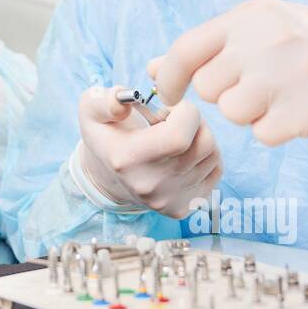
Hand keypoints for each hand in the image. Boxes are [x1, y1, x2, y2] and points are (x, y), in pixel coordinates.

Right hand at [73, 86, 221, 216]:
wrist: (108, 176)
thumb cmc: (108, 134)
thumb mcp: (92, 109)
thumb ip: (103, 100)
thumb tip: (124, 105)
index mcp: (126, 160)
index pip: (179, 135)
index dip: (184, 112)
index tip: (169, 108)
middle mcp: (149, 186)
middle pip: (203, 143)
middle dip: (196, 121)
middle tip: (176, 118)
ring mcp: (168, 201)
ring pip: (213, 155)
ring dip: (201, 136)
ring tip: (178, 134)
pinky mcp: (184, 208)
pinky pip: (216, 171)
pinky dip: (207, 156)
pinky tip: (184, 153)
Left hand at [149, 0, 307, 146]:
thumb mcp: (264, 30)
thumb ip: (209, 48)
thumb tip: (151, 68)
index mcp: (252, 15)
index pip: (185, 49)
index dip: (169, 78)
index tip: (171, 95)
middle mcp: (268, 39)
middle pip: (210, 88)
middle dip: (227, 96)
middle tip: (261, 88)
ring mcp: (291, 73)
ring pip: (234, 113)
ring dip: (252, 115)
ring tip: (283, 98)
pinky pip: (265, 133)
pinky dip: (277, 130)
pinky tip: (301, 112)